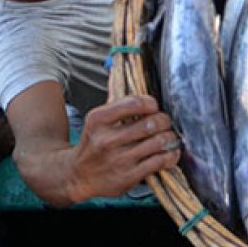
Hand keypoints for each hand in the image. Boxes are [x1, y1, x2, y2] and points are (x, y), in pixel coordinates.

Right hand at [66, 95, 180, 202]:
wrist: (77, 175)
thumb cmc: (93, 143)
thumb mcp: (96, 120)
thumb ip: (115, 100)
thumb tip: (123, 69)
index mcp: (98, 119)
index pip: (134, 103)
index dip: (151, 103)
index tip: (153, 107)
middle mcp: (107, 139)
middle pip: (151, 124)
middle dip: (164, 121)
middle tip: (165, 123)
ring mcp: (118, 160)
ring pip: (158, 143)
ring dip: (170, 138)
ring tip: (169, 137)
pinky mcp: (128, 177)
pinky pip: (159, 162)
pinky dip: (170, 155)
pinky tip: (170, 153)